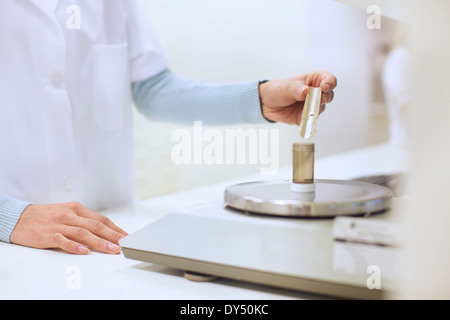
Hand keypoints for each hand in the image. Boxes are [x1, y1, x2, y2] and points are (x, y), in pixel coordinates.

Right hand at [10, 201, 127, 254]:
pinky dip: (74, 246)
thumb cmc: (46, 216)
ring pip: (83, 233)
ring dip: (99, 242)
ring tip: (111, 250)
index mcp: (76, 208)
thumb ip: (83, 220)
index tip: (126, 236)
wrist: (18, 217)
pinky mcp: (47, 235)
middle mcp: (69, 215)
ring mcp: (58, 225)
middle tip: (124, 244)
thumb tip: (105, 230)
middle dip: (112, 236)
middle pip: (95, 226)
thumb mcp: (67, 212)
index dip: (115, 228)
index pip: (101, 219)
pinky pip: (63, 241)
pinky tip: (84, 251)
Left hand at [259, 71, 336, 124]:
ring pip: (322, 107)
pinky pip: (312, 119)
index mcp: (314, 80)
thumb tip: (306, 91)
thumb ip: (297, 89)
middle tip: (320, 99)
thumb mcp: (287, 87)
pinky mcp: (307, 117)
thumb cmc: (278, 90)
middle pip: (329, 95)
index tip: (325, 87)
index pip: (329, 80)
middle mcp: (316, 93)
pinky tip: (306, 118)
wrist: (266, 103)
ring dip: (317, 108)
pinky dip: (311, 119)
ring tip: (309, 108)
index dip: (330, 83)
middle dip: (326, 97)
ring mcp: (312, 105)